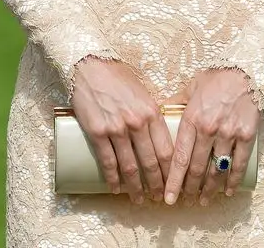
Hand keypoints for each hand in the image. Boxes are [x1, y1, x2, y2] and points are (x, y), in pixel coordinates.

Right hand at [70, 57, 173, 204]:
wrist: (90, 66)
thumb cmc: (117, 76)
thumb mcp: (142, 91)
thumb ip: (151, 112)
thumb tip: (159, 134)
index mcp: (152, 111)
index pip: (167, 150)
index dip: (171, 172)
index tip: (173, 183)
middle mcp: (137, 122)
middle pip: (151, 162)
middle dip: (156, 184)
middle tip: (158, 198)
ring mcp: (117, 129)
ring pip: (130, 167)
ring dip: (135, 188)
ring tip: (138, 199)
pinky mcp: (98, 132)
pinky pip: (108, 162)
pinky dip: (113, 180)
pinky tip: (115, 189)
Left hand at [163, 68, 258, 206]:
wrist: (246, 69)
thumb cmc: (216, 77)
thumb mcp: (191, 87)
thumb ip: (176, 102)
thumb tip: (159, 111)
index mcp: (192, 118)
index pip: (180, 157)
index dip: (173, 181)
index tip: (167, 198)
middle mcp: (209, 129)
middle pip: (197, 168)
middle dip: (189, 189)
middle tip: (184, 201)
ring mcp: (229, 133)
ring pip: (217, 170)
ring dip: (209, 189)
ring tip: (203, 200)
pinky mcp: (247, 135)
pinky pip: (239, 164)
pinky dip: (233, 181)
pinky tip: (228, 191)